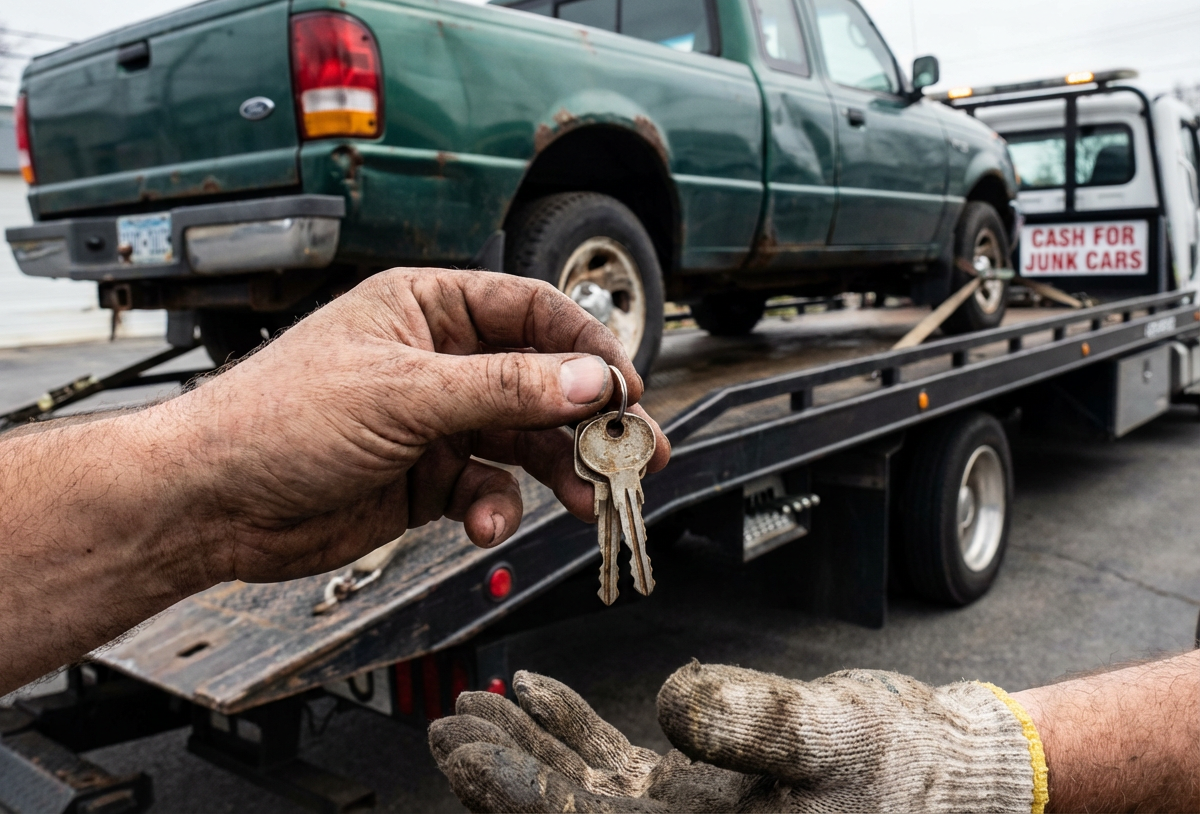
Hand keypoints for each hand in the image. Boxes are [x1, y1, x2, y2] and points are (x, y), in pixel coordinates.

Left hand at [162, 268, 668, 584]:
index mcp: (429, 308)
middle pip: (539, 382)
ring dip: (557, 470)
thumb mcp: (403, 394)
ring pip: (522, 441)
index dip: (586, 349)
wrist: (211, 503)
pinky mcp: (426, 478)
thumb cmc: (280, 418)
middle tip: (636, 453)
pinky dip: (497, 508)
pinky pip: (487, 488)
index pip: (532, 313)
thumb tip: (588, 381)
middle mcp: (439, 360)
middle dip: (587, 419)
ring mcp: (434, 421)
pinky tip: (488, 523)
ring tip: (589, 499)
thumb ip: (503, 389)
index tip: (625, 389)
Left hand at [430, 664, 1041, 813]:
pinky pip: (619, 765)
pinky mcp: (697, 791)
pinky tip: (542, 695)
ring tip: (480, 706)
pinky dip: (577, 730)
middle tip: (450, 725)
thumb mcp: (831, 737)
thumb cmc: (900, 767)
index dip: (519, 793)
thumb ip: (755, 725)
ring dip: (531, 747)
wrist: (943, 771)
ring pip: (585, 788)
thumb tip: (672, 706)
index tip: (463, 749)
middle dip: (505, 771)